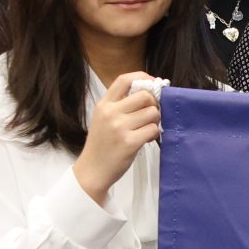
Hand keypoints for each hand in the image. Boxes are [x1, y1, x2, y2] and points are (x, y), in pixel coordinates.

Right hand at [73, 72, 160, 203]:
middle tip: (151, 114)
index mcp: (104, 104)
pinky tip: (146, 139)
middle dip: (154, 104)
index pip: (125, 79)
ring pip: (153, 112)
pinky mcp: (130, 142)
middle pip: (145, 95)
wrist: (92, 170)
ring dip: (155, 121)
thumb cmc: (101, 145)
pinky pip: (154, 129)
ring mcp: (120, 127)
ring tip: (146, 129)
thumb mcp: (103, 118)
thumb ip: (120, 104)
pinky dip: (154, 134)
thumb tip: (148, 92)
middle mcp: (111, 113)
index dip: (143, 78)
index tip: (153, 84)